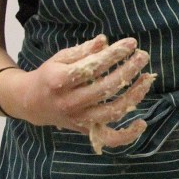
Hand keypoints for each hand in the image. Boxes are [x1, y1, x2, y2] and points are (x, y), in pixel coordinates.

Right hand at [0, 35, 155, 150]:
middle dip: (127, 71)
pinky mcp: (85, 130)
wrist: (31, 103)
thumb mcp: (60, 59)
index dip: (114, 54)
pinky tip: (142, 122)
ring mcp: (78, 119)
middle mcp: (69, 103)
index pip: (92, 67)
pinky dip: (127, 135)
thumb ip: (83, 51)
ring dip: (133, 95)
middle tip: (143, 56)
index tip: (131, 43)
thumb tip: (105, 41)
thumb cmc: (49, 76)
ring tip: (147, 78)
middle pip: (104, 88)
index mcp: (59, 81)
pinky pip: (109, 138)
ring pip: (111, 112)